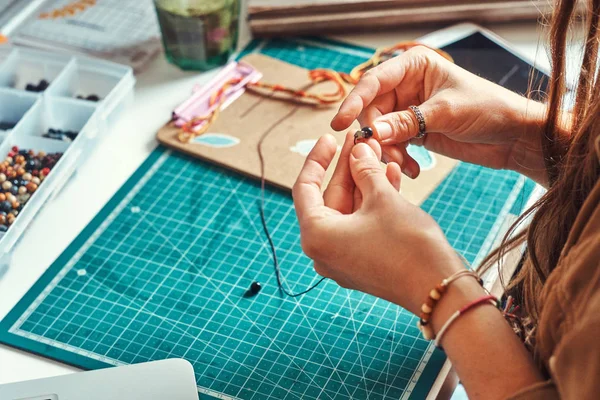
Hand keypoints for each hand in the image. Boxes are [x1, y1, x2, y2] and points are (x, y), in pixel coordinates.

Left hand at [292, 133, 464, 313]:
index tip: (330, 138)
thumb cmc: (407, 245)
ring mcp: (342, 258)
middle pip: (329, 198)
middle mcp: (323, 250)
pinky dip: (372, 202)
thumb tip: (357, 150)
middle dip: (348, 168)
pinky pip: (360, 224)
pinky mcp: (362, 262)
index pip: (305, 188)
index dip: (317, 159)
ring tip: (379, 154)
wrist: (439, 287)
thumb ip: (364, 170)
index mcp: (316, 235)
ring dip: (364, 182)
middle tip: (360, 141)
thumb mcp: (382, 198)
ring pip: (349, 210)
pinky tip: (390, 177)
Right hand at [331, 46, 546, 182]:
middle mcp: (407, 85)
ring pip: (380, 131)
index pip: (374, 81)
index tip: (340, 123)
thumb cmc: (488, 109)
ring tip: (404, 166)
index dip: (355, 102)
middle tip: (382, 154)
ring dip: (387, 151)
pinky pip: (392, 145)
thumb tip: (373, 132)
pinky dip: (397, 159)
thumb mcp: (446, 112)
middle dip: (375, 134)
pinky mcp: (413, 131)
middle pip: (372, 110)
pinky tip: (413, 169)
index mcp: (414, 66)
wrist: (513, 137)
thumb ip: (408, 122)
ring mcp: (408, 110)